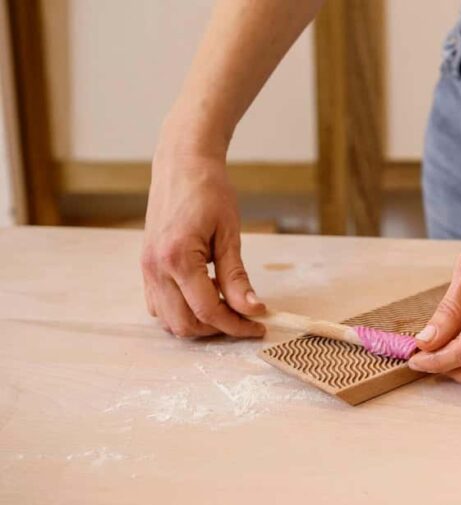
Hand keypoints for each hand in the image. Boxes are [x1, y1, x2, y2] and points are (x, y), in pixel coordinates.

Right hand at [141, 140, 265, 337]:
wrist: (181, 164)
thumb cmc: (208, 190)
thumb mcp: (229, 234)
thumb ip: (237, 277)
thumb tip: (252, 309)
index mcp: (177, 258)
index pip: (208, 311)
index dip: (237, 324)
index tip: (259, 325)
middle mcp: (155, 268)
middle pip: (185, 324)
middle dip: (218, 329)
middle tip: (245, 319)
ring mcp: (146, 269)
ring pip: (169, 320)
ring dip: (198, 323)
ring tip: (225, 304)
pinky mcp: (146, 267)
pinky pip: (159, 305)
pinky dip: (182, 311)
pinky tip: (205, 295)